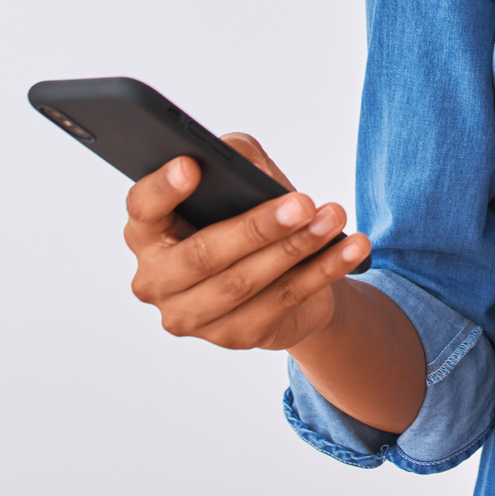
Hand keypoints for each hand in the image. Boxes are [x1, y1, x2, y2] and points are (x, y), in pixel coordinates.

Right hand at [122, 133, 369, 351]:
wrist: (278, 276)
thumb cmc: (246, 216)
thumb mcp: (241, 180)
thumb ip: (237, 159)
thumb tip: (248, 165)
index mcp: (148, 232)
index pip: (143, 207)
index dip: (163, 188)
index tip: (192, 165)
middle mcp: (157, 279)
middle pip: (204, 254)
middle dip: (257, 227)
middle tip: (303, 203)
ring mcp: (191, 315)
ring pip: (245, 282)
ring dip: (297, 248)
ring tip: (333, 218)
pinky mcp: (233, 336)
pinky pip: (282, 301)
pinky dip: (323, 271)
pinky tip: (351, 248)